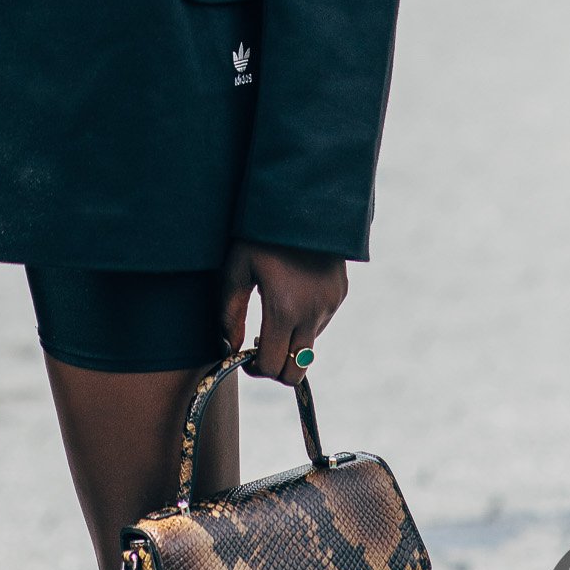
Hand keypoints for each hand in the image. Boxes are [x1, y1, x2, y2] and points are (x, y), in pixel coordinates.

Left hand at [221, 241, 347, 384]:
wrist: (302, 199)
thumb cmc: (260, 231)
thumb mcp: (237, 268)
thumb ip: (230, 314)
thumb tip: (230, 348)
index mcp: (284, 308)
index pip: (273, 366)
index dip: (254, 368)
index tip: (244, 357)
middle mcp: (313, 312)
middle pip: (296, 371)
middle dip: (275, 367)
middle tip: (259, 347)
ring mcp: (330, 304)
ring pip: (308, 347)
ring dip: (290, 342)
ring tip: (273, 312)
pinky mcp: (340, 294)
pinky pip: (321, 323)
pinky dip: (304, 322)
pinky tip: (292, 294)